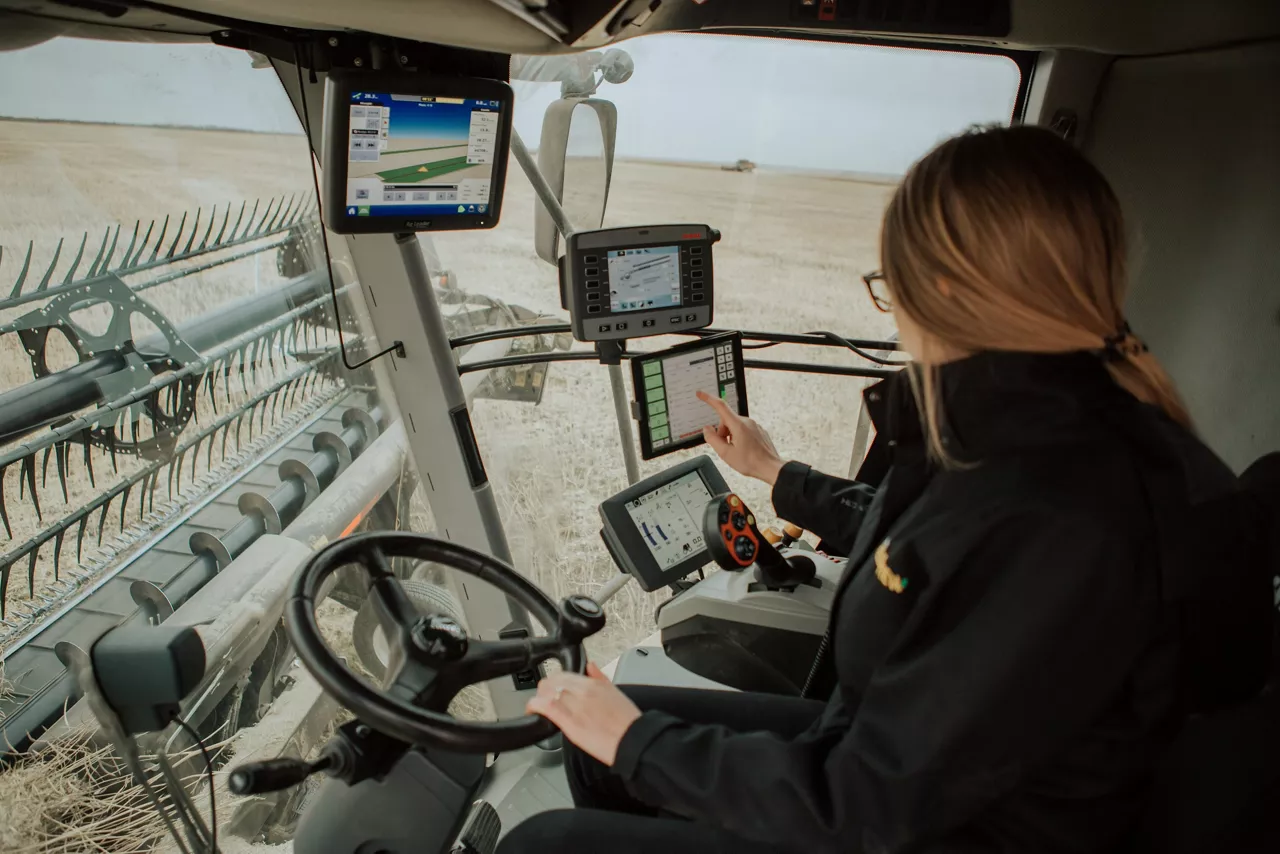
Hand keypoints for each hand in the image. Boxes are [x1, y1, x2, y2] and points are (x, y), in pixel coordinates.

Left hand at [526, 662, 640, 765]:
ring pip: (547, 692)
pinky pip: (546, 707)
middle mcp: (583, 691)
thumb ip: (600, 677)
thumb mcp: (616, 691)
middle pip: (553, 682)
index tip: (552, 688)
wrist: (633, 740)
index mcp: (593, 684)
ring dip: (539, 698)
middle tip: (543, 699)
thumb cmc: (627, 721)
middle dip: (545, 689)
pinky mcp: (570, 722)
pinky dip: (535, 705)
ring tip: (539, 707)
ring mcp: (576, 706)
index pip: (564, 674)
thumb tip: (591, 666)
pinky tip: (532, 710)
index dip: (554, 681)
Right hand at [697, 391, 784, 485]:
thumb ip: (713, 439)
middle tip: (725, 447)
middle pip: (726, 420)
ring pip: (735, 426)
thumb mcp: (725, 453)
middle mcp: (747, 422)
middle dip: (722, 432)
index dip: (708, 399)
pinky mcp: (759, 431)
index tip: (700, 394)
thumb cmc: (751, 462)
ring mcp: (754, 426)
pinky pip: (744, 430)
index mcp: (738, 424)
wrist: (770, 467)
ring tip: (736, 451)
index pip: (720, 406)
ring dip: (730, 436)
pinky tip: (743, 450)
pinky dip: (739, 438)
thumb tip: (707, 429)